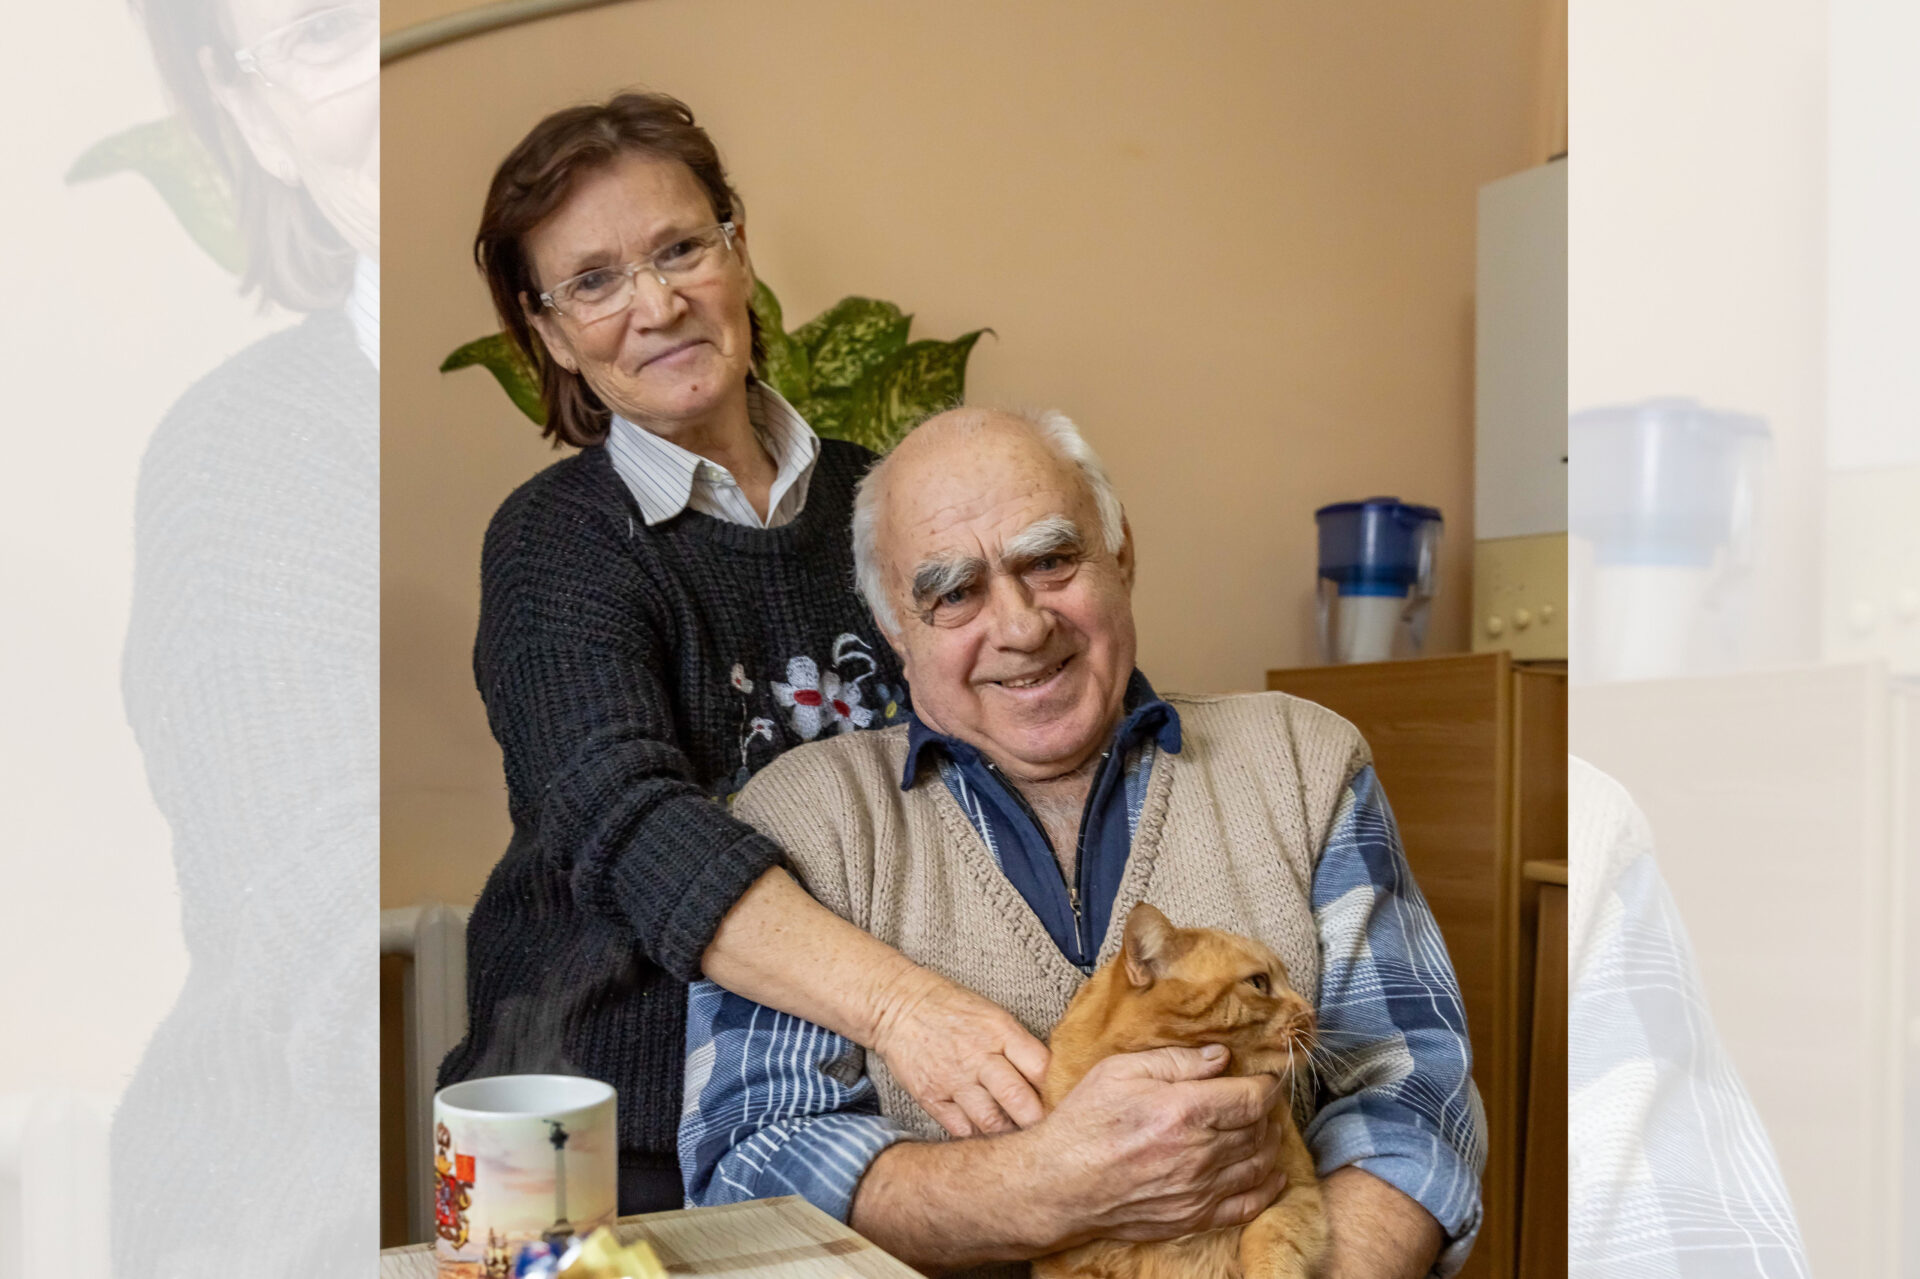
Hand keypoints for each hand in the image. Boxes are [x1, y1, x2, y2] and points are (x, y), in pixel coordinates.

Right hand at [868, 967, 1051, 1136]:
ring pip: (992, 1123)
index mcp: (1001, 1031)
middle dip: (1039, 1122)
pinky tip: (988, 1139)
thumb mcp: (993, 1015)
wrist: (897, 1005)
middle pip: (1020, 1101)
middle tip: (1052, 1134)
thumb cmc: (952, 1007)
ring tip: (1022, 1142)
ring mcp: (953, 1080)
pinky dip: (978, 1138)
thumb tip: (1051, 1082)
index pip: (1042, 1068)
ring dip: (1011, 1136)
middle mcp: (979, 1057)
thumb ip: (1020, 1047)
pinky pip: (961, 1129)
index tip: (1067, 1104)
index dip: (1059, 1091)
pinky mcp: (931, 1097)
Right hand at [1026, 1045, 1287, 1248]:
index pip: (1252, 1098)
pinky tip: (1271, 1176)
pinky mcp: (1192, 1218)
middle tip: (1258, 1100)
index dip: (1267, 1085)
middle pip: (1259, 1130)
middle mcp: (1199, 1154)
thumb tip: (1220, 1057)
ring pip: (1258, 1166)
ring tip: (1264, 1130)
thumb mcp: (1121, 1071)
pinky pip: (1247, 1206)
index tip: (1265, 1077)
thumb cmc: (1085, 1122)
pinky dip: (1267, 1189)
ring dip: (1269, 1145)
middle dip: (1266, 1112)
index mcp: (1185, 1111)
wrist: (1058, 1184)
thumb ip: (1176, 1061)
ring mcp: (1199, 1190)